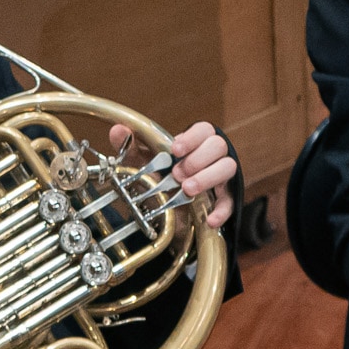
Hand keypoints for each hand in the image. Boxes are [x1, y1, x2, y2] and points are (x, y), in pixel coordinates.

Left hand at [115, 119, 237, 226]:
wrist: (165, 212)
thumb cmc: (158, 179)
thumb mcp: (142, 163)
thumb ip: (130, 147)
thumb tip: (118, 131)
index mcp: (193, 143)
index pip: (204, 130)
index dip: (192, 138)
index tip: (175, 150)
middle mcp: (211, 157)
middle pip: (218, 146)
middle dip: (197, 159)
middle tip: (177, 174)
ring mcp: (220, 177)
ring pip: (228, 168)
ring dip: (207, 177)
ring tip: (188, 189)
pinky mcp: (224, 199)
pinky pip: (229, 202)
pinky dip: (221, 210)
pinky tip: (209, 219)